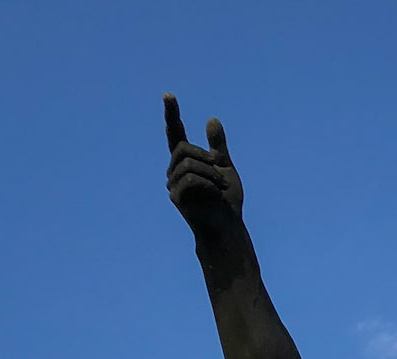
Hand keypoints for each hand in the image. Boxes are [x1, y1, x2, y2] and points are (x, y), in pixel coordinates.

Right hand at [163, 95, 243, 236]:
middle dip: (206, 157)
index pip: (175, 134)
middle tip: (222, 173)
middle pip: (183, 147)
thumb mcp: (225, 167)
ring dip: (210, 173)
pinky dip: (208, 184)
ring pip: (188, 163)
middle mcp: (175, 170)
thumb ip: (217, 146)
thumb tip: (211, 119)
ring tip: (220, 188)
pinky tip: (215, 194)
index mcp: (186, 161)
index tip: (168, 95)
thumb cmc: (226, 201)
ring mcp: (173, 184)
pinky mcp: (176, 197)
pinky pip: (191, 179)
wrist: (228, 226)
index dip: (172, 115)